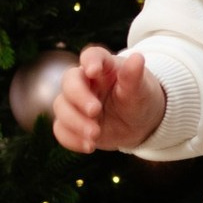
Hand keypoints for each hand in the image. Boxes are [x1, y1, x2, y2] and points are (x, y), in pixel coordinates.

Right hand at [51, 45, 165, 153]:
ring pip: (61, 106)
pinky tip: (89, 146)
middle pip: (69, 81)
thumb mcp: (142, 89)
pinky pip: (61, 129)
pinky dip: (71, 138)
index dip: (90, 61)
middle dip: (78, 97)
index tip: (93, 71)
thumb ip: (134, 76)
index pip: (92, 55)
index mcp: (105, 66)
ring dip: (75, 122)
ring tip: (96, 134)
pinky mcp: (72, 123)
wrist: (140, 125)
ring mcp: (76, 103)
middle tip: (95, 111)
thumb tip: (137, 58)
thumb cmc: (141, 99)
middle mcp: (86, 81)